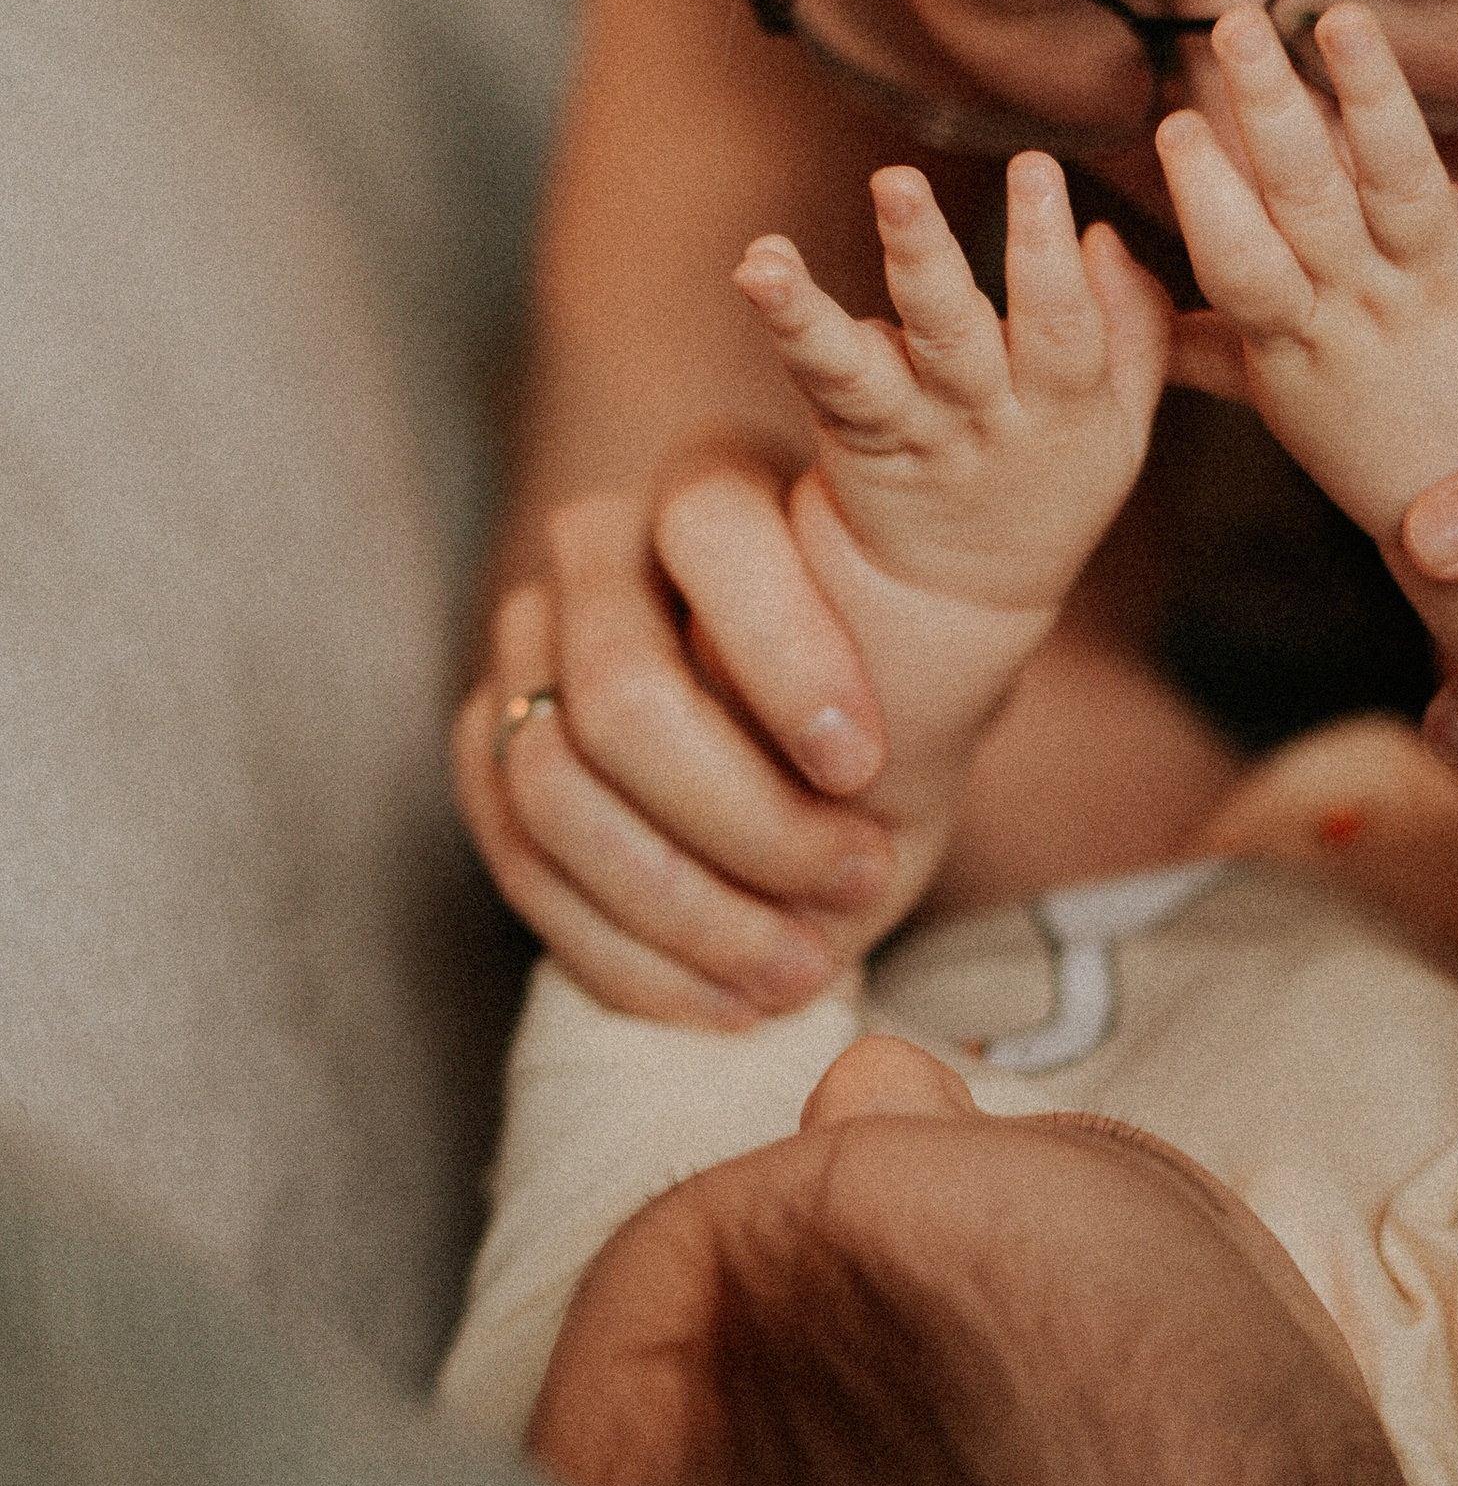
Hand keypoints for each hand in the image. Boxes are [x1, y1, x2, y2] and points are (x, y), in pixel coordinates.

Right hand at [452, 443, 896, 1027]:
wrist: (854, 750)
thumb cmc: (909, 695)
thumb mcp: (944, 667)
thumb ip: (915, 667)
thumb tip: (864, 760)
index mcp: (715, 482)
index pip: (710, 532)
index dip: (783, 659)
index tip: (863, 765)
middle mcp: (598, 544)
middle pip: (622, 696)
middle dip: (748, 825)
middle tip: (856, 885)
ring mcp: (523, 642)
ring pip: (555, 792)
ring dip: (691, 913)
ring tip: (802, 968)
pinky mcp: (484, 745)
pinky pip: (519, 866)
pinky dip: (630, 959)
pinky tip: (729, 1002)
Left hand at [737, 151, 1168, 623]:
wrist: (962, 598)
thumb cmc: (1051, 482)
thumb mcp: (1122, 424)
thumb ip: (1134, 328)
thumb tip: (1105, 236)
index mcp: (1066, 410)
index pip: (1063, 326)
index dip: (1049, 251)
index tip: (1036, 166)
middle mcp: (983, 421)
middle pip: (956, 338)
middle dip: (927, 256)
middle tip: (895, 182)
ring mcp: (910, 435)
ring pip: (869, 370)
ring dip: (817, 312)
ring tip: (768, 265)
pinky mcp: (853, 441)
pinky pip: (821, 382)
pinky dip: (788, 324)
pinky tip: (759, 267)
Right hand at [1156, 6, 1457, 541]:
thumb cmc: (1363, 434)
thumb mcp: (1271, 395)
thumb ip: (1194, 338)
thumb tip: (1102, 278)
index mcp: (1292, 335)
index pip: (1242, 266)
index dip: (1211, 200)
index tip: (1176, 126)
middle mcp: (1364, 304)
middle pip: (1313, 202)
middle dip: (1272, 108)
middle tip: (1237, 25)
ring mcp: (1439, 287)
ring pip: (1405, 185)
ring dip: (1374, 97)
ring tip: (1342, 18)